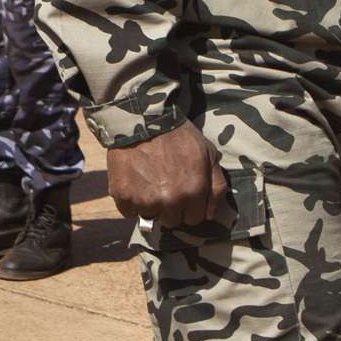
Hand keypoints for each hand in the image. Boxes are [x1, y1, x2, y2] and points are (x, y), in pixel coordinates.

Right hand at [106, 123, 228, 228]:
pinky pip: (129, 212)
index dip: (189, 207)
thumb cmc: (178, 135)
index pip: (194, 219)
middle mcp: (171, 201)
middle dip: (170, 208)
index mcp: (194, 192)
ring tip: (149, 183)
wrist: (143, 119)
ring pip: (150, 218)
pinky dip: (130, 202)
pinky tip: (134, 183)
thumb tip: (211, 214)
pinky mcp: (124, 197)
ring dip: (150, 206)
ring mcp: (146, 201)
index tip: (182, 193)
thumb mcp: (208, 153)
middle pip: (172, 221)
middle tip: (164, 186)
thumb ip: (216, 185)